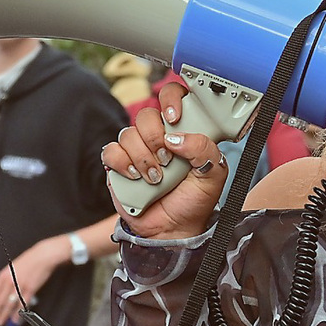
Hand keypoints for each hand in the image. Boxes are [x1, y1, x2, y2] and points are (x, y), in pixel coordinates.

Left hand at [0, 235, 67, 325]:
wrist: (43, 256)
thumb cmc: (29, 261)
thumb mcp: (12, 268)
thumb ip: (6, 280)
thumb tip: (2, 296)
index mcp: (3, 275)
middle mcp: (9, 281)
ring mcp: (20, 285)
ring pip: (8, 304)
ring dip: (3, 315)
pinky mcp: (30, 288)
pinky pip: (22, 304)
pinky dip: (18, 313)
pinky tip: (15, 319)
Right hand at [102, 82, 226, 239]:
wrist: (173, 229)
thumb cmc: (194, 200)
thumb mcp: (213, 173)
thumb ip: (204, 148)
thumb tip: (176, 137)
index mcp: (182, 131)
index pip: (172, 97)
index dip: (171, 100)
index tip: (174, 118)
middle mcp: (158, 137)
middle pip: (146, 115)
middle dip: (155, 138)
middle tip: (167, 160)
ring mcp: (137, 150)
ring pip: (128, 134)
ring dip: (143, 158)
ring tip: (156, 178)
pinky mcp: (119, 165)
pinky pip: (111, 151)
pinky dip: (123, 164)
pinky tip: (136, 178)